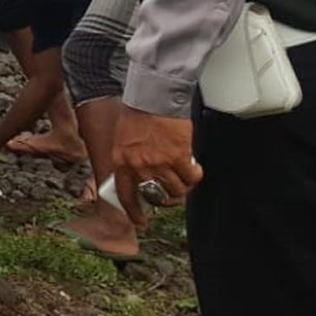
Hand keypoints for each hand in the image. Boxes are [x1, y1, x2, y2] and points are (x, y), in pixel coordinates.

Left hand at [111, 106, 203, 226]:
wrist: (153, 95)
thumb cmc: (137, 112)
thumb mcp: (122, 138)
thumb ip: (129, 159)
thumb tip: (140, 176)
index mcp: (121, 161)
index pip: (125, 195)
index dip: (133, 211)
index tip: (140, 220)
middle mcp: (139, 167)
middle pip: (155, 197)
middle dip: (164, 199)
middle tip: (171, 194)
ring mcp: (159, 164)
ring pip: (176, 191)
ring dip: (181, 188)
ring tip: (184, 178)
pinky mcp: (179, 157)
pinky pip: (191, 178)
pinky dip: (195, 176)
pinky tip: (194, 169)